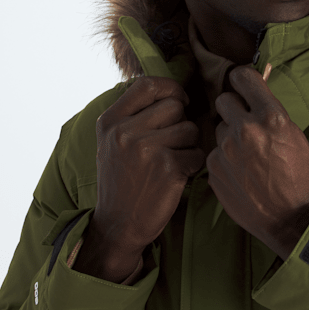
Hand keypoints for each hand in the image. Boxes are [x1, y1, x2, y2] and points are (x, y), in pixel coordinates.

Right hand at [81, 77, 204, 274]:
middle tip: (172, 144)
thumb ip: (135, 115)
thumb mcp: (113, 142)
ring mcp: (146, 149)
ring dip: (189, 146)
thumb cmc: (123, 180)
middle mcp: (125, 131)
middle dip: (182, 123)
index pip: (147, 84)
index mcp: (110, 121)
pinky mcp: (168, 168)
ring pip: (190, 129)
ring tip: (171, 162)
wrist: (118, 225)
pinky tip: (176, 177)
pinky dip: (193, 166)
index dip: (170, 88)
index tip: (179, 101)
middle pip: (175, 106)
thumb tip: (174, 91)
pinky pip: (198, 154)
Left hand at [206, 66, 308, 259]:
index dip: (243, 79)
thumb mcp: (295, 137)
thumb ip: (272, 114)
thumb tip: (256, 95)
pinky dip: (224, 159)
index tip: (243, 85)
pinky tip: (240, 172)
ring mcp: (226, 150)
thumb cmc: (299, 177)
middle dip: (234, 107)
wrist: (290, 218)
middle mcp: (245, 129)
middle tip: (244, 121)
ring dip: (229, 135)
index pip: (243, 77)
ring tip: (246, 154)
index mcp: (270, 117)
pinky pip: (215, 152)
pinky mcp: (214, 169)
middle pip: (224, 99)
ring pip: (218, 127)